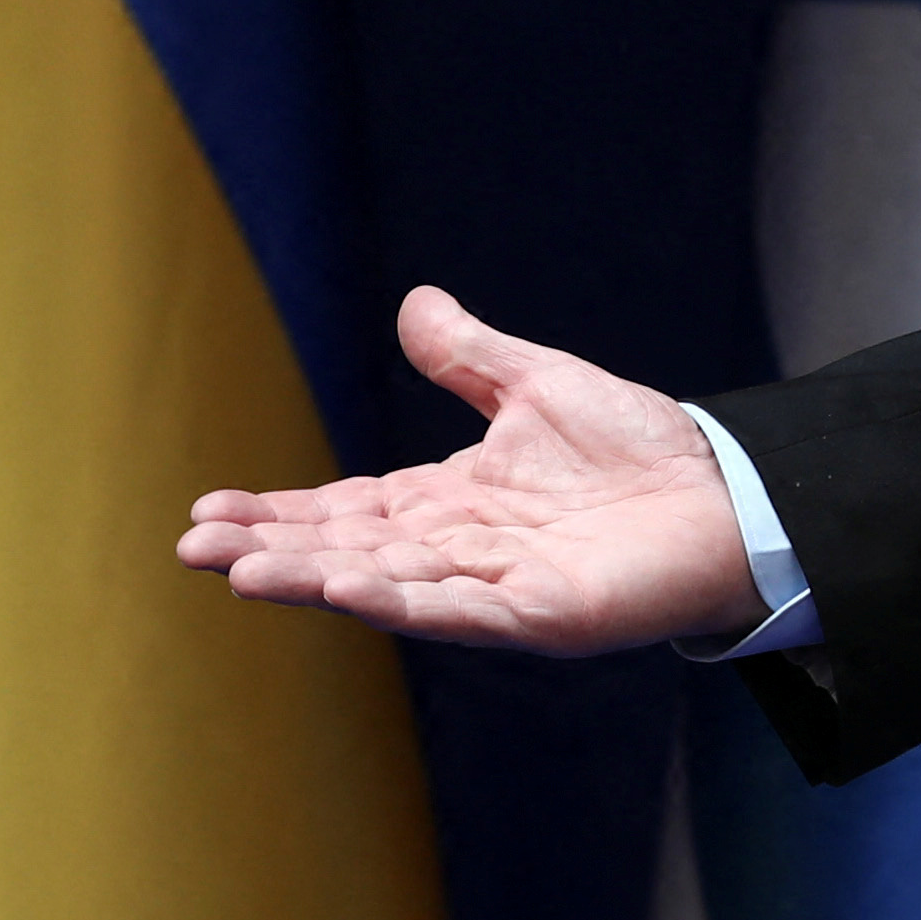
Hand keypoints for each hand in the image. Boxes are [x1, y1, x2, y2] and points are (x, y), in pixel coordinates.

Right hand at [174, 286, 759, 657]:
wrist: (728, 494)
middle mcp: (459, 553)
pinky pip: (457, 610)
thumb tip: (414, 303)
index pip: (344, 512)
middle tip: (192, 546)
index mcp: (450, 504)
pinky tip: (342, 588)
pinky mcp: (539, 615)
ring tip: (239, 570)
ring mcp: (495, 590)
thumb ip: (470, 357)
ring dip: (310, 578)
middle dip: (269, 550)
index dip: (277, 513)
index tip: (208, 513)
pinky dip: (398, 600)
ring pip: (384, 584)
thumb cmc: (640, 450)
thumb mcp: (538, 385)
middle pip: (344, 551)